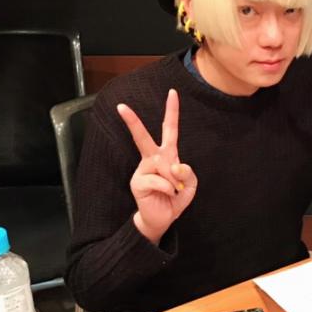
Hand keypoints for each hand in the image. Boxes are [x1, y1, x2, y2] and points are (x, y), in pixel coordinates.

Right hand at [117, 89, 196, 241]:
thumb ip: (188, 173)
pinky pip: (158, 180)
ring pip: (162, 165)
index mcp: (167, 154)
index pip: (170, 129)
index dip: (172, 111)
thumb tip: (174, 166)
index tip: (172, 92)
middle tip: (121, 106)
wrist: (162, 219)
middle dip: (132, 122)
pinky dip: (168, 188)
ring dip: (174, 180)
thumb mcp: (190, 185)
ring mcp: (143, 170)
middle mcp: (153, 158)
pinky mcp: (138, 182)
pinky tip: (166, 195)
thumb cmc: (174, 198)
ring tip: (173, 191)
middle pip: (144, 137)